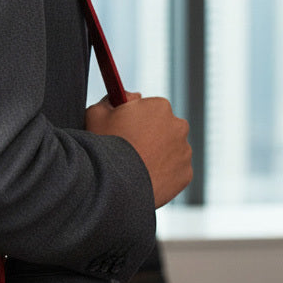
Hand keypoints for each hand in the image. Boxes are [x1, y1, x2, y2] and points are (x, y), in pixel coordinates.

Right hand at [86, 92, 192, 208]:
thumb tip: (121, 97)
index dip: (136, 116)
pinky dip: (163, 172)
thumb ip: (110, 99)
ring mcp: (184, 152)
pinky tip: (144, 176)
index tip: (125, 126)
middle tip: (130, 146)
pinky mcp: (186, 174)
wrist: (116, 184)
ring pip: (171, 149)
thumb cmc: (106, 145)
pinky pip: (175, 170)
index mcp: (159, 106)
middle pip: (164, 126)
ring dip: (158, 153)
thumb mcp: (96, 113)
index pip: (150, 107)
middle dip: (151, 133)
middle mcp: (178, 126)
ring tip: (135, 164)